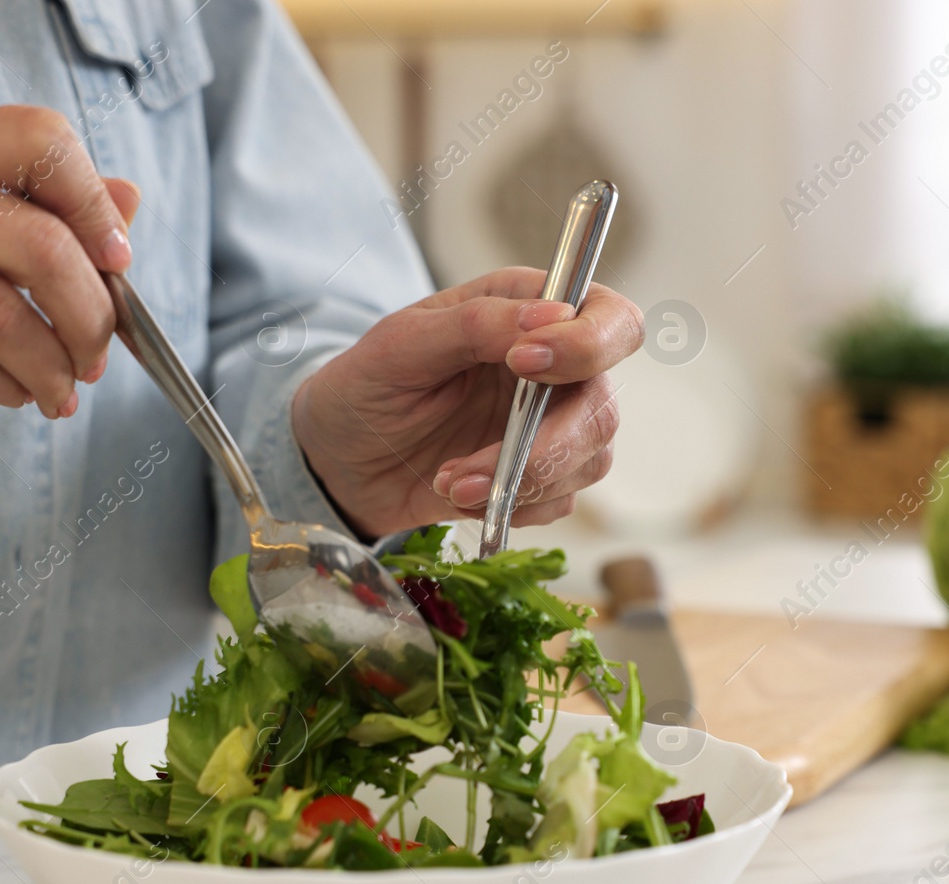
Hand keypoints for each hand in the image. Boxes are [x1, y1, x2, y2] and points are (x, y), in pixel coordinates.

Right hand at [0, 105, 140, 494]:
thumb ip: (46, 211)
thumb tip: (129, 200)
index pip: (39, 139)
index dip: (94, 203)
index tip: (120, 262)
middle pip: (41, 245)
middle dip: (90, 315)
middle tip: (98, 355)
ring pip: (7, 316)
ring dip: (53, 367)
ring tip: (63, 390)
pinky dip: (10, 388)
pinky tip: (18, 394)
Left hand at [292, 267, 643, 539]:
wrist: (340, 462)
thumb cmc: (365, 387)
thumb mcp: (401, 345)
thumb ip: (475, 325)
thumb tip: (549, 316)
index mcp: (527, 313)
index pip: (608, 318)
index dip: (587, 344)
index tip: (524, 365)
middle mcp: (554, 368)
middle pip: (603, 404)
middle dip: (546, 444)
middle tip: (472, 466)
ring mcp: (551, 425)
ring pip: (590, 458)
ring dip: (519, 481)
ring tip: (449, 482)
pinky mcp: (540, 476)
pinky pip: (560, 500)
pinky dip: (511, 505)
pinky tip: (459, 495)